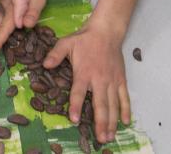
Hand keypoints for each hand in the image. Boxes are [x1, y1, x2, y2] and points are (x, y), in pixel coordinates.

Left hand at [43, 19, 130, 142]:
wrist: (106, 32)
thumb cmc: (84, 39)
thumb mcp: (66, 43)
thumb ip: (55, 55)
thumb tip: (44, 65)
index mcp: (84, 72)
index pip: (79, 92)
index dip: (76, 106)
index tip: (75, 120)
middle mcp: (99, 79)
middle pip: (100, 105)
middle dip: (100, 123)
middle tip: (100, 138)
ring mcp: (112, 81)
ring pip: (113, 105)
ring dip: (112, 122)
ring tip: (110, 136)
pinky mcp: (121, 80)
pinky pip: (125, 98)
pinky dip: (126, 110)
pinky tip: (126, 122)